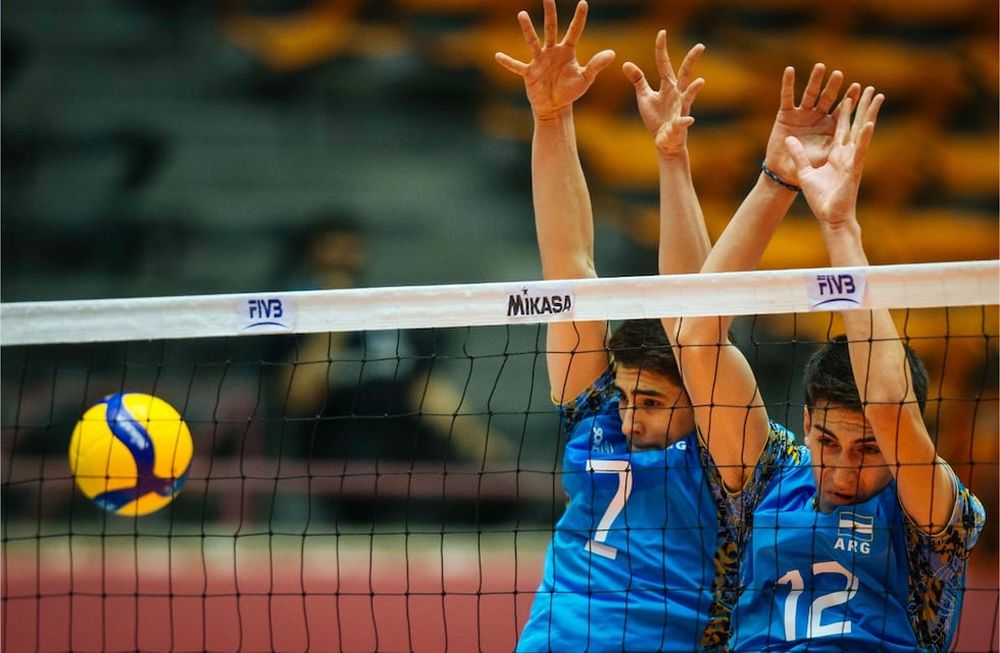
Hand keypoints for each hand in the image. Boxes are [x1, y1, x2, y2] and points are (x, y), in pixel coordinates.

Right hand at [495, 0, 614, 119]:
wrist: (555, 107)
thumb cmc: (570, 92)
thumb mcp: (585, 79)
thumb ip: (596, 65)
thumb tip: (612, 53)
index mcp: (567, 51)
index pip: (574, 31)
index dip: (579, 18)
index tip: (583, 2)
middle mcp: (552, 51)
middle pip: (551, 28)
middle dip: (550, 13)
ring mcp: (539, 61)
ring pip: (533, 41)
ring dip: (528, 29)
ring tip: (522, 14)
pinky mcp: (529, 72)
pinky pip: (517, 66)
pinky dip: (508, 62)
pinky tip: (497, 55)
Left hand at [622, 31, 704, 157]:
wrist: (665, 141)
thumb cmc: (656, 118)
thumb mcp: (645, 96)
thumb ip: (638, 80)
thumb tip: (626, 63)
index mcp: (668, 86)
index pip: (664, 63)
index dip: (662, 49)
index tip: (662, 33)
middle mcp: (677, 94)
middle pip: (685, 74)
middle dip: (691, 60)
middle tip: (700, 46)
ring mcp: (680, 108)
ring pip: (689, 96)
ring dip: (694, 89)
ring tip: (700, 82)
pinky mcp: (679, 124)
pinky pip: (683, 122)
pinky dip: (685, 121)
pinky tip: (689, 119)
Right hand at [764, 64, 860, 184]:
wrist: (784, 173)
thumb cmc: (808, 169)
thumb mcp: (825, 158)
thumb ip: (837, 147)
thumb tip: (847, 138)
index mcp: (830, 127)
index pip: (843, 110)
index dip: (849, 99)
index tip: (857, 87)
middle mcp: (818, 117)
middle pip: (827, 98)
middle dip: (833, 87)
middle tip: (839, 74)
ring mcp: (802, 114)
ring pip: (810, 94)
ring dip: (814, 80)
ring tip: (820, 67)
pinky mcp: (786, 114)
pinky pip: (787, 97)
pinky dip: (788, 83)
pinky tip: (789, 70)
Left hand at [785, 86, 883, 225]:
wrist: (829, 217)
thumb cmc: (820, 198)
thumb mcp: (804, 172)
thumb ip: (798, 155)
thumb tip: (789, 140)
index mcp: (837, 154)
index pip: (841, 127)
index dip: (844, 111)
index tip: (848, 94)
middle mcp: (847, 154)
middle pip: (855, 124)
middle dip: (861, 105)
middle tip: (869, 87)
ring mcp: (852, 159)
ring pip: (862, 132)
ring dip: (869, 113)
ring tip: (876, 95)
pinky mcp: (853, 168)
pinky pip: (859, 150)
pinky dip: (864, 136)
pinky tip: (869, 122)